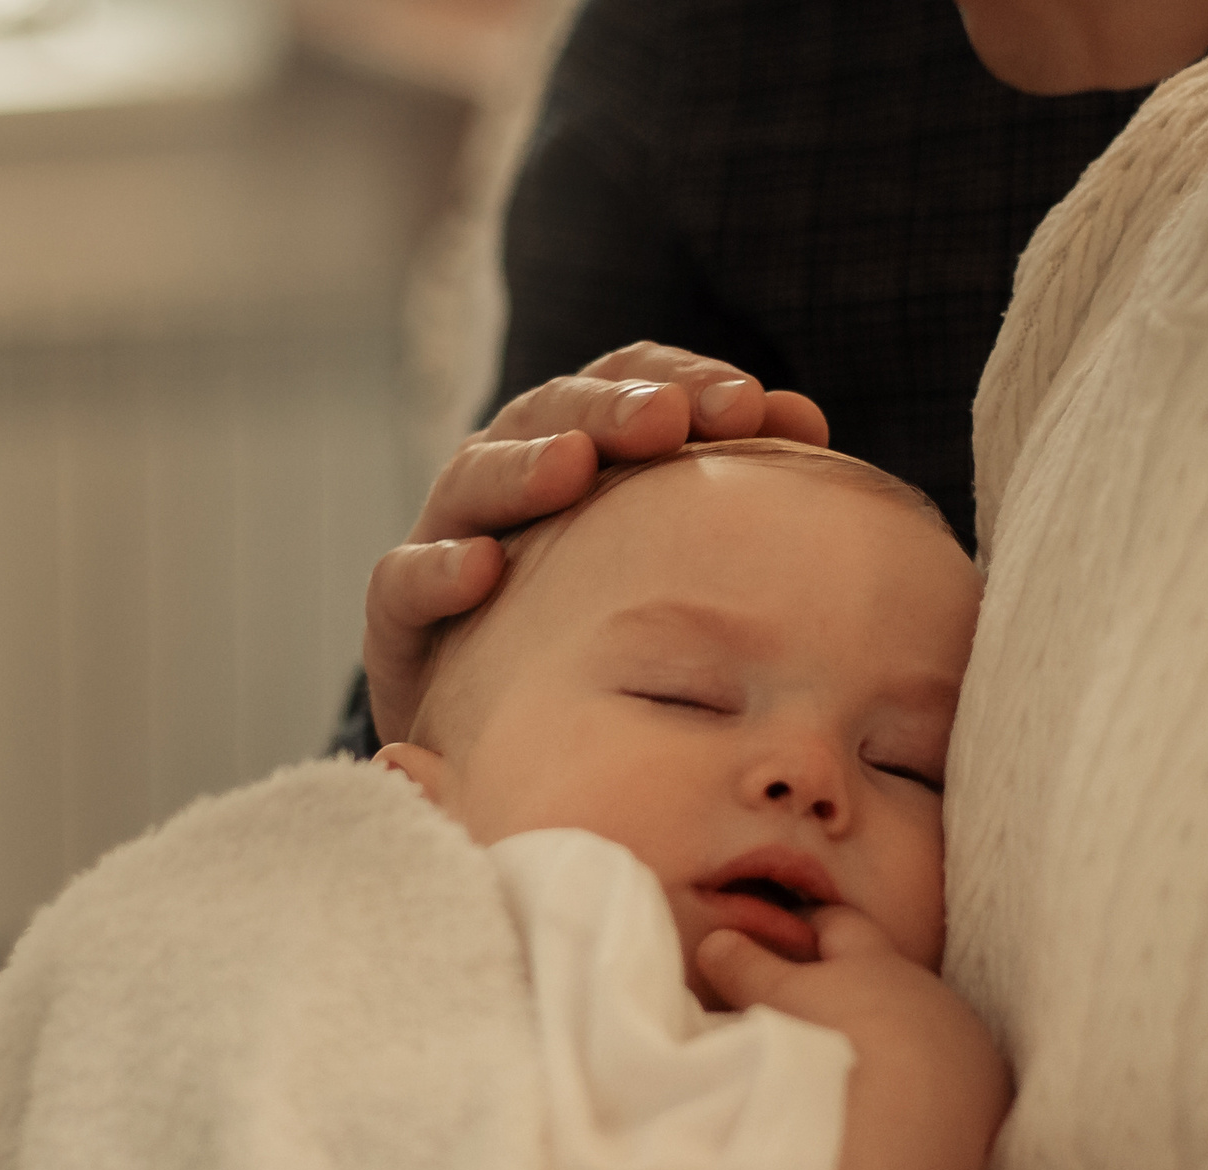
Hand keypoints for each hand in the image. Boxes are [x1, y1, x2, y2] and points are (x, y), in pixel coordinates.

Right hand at [362, 344, 829, 744]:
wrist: (503, 751)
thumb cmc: (605, 641)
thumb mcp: (669, 566)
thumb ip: (725, 494)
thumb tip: (805, 420)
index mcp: (582, 453)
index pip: (626, 386)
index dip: (682, 380)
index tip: (749, 405)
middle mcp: (510, 481)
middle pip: (551, 414)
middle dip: (610, 409)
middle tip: (667, 420)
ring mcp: (449, 541)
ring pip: (473, 476)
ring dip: (523, 466)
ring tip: (573, 467)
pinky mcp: (402, 623)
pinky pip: (404, 583)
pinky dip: (438, 570)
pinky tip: (481, 569)